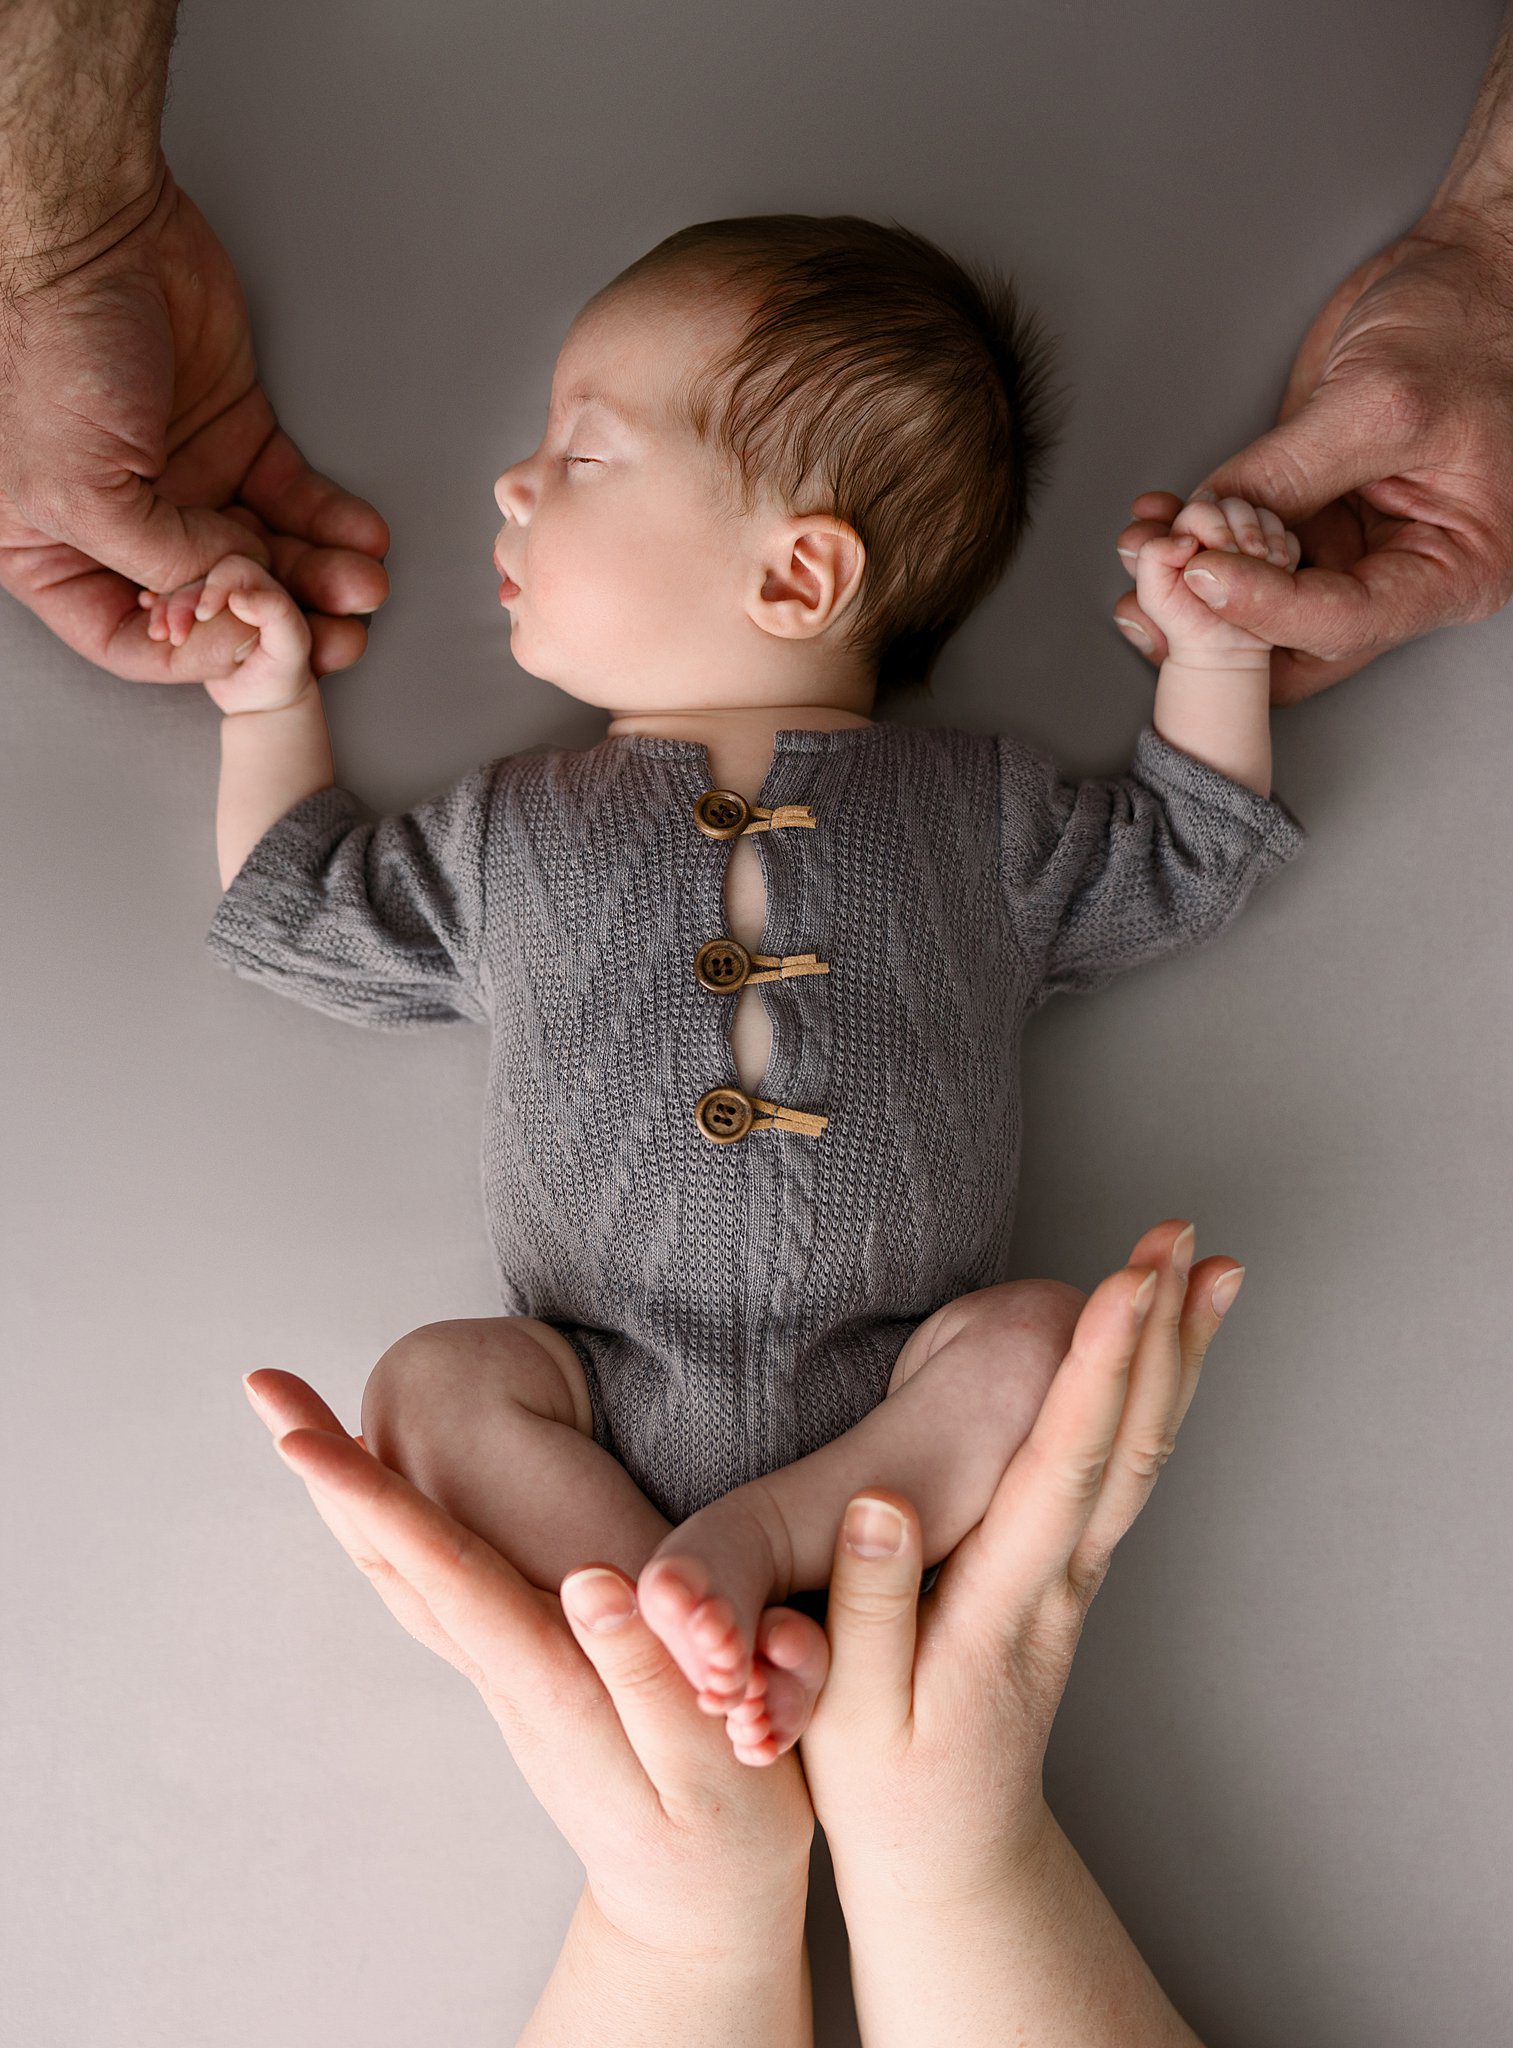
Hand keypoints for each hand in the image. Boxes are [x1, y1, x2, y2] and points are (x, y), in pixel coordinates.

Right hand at [0, 158, 388, 684]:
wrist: (93, 236)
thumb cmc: (53, 352)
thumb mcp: (81, 489)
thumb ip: (159, 560)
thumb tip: (234, 594)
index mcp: (56, 550)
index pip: (130, 641)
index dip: (196, 656)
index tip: (251, 649)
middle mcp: (124, 526)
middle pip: (215, 605)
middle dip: (281, 624)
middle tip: (336, 639)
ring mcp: (186, 481)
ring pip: (265, 554)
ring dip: (319, 578)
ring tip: (364, 589)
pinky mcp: (236, 436)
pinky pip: (294, 498)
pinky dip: (333, 523)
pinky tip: (364, 541)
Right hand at [141, 554, 313, 714]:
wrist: (260, 699)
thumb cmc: (280, 673)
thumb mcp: (291, 647)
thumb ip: (276, 615)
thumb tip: (238, 597)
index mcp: (261, 586)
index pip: (232, 568)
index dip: (215, 587)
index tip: (203, 615)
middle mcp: (233, 587)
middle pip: (199, 577)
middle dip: (181, 601)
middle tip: (174, 635)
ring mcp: (210, 601)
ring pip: (178, 590)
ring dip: (163, 609)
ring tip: (157, 635)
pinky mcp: (190, 616)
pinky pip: (166, 601)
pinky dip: (154, 609)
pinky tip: (150, 621)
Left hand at [240, 1370, 813, 1955]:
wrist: (697, 1910)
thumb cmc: (721, 1837)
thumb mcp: (706, 1766)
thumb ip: (649, 1674)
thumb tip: (590, 1581)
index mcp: (550, 1682)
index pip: (446, 1574)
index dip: (377, 1501)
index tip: (306, 1438)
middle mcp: (508, 1673)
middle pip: (397, 1563)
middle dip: (331, 1475)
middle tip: (268, 1387)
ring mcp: (509, 1677)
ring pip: (409, 1575)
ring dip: (355, 1496)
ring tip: (309, 1423)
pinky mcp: (528, 1675)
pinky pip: (440, 1588)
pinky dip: (403, 1531)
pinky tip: (397, 1506)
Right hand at [799, 1218, 1240, 1902]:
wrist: (955, 1854)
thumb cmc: (888, 1785)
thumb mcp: (852, 1719)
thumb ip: (867, 1612)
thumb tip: (881, 1503)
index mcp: (1000, 1608)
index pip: (1061, 1473)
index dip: (1097, 1373)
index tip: (1125, 1287)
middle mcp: (1060, 1584)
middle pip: (1127, 1446)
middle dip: (1156, 1333)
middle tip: (1176, 1239)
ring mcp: (1077, 1579)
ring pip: (1142, 1452)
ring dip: (1177, 1355)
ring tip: (1205, 1268)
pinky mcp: (1072, 1575)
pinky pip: (1128, 1469)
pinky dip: (1158, 1396)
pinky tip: (1168, 1350)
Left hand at [1113, 208, 1512, 702]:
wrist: (1458, 278)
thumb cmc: (1460, 330)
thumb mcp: (1381, 403)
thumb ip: (1294, 473)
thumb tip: (1212, 528)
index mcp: (1451, 570)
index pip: (1343, 623)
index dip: (1265, 609)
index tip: (1203, 572)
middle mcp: (1397, 574)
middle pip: (1292, 643)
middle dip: (1214, 616)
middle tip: (1154, 582)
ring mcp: (1346, 548)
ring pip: (1254, 608)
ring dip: (1189, 581)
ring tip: (1145, 543)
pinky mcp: (1305, 517)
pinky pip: (1240, 555)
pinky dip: (1193, 540)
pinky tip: (1157, 520)